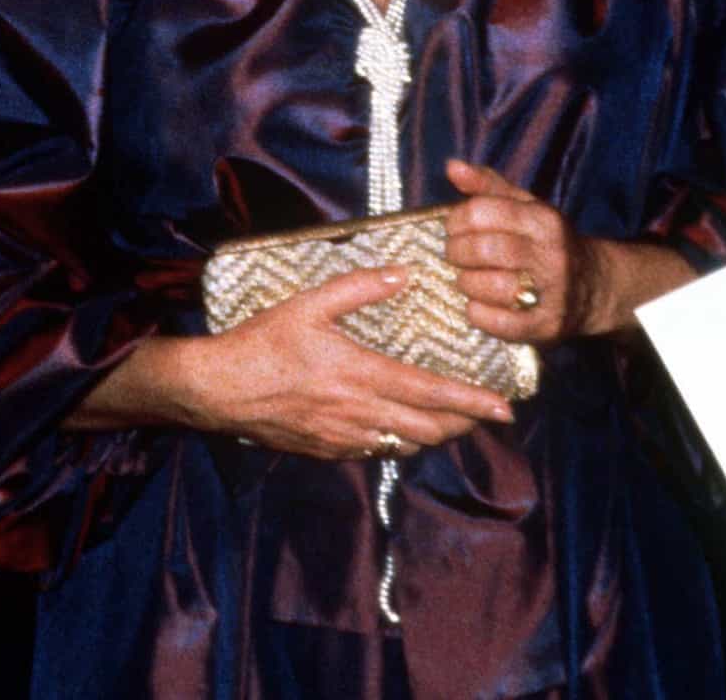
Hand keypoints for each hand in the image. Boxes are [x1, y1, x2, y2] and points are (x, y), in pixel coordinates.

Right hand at [166, 267, 513, 457]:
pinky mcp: (329, 451)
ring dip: (435, 434)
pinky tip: (399, 426)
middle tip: (485, 413)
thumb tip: (403, 274)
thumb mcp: (307, 304)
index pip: (432, 392)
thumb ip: (358, 287)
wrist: (219, 391)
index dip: (473, 401)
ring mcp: (346, 438)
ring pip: (407, 444)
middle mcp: (360, 412)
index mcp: (360, 374)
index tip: (505, 407)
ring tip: (449, 420)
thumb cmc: (262, 343)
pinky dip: (399, 440)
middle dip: (464, 423)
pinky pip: (377, 451)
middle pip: (430, 427)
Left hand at [446, 159, 586, 341]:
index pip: (482, 212)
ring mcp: (554, 292)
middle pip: (484, 250)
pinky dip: (480, 315)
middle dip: (457, 253)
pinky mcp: (549, 325)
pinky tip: (477, 306)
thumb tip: (453, 167)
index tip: (453, 228)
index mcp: (544, 219)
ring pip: (491, 286)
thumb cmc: (545, 241)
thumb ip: (488, 186)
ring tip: (467, 280)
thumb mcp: (525, 206)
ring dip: (467, 284)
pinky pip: (502, 323)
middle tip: (454, 256)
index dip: (456, 220)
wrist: (594, 286)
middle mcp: (552, 254)